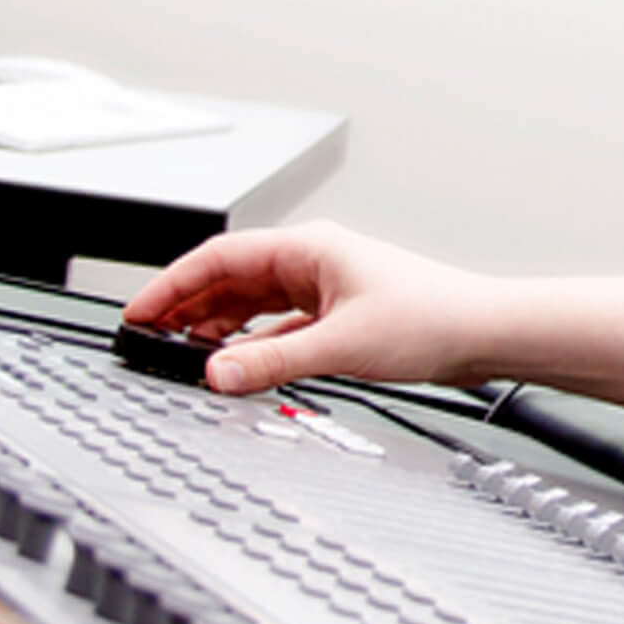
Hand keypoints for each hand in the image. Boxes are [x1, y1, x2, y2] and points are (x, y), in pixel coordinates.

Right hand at [122, 221, 487, 394]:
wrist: (483, 332)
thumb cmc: (432, 317)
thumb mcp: (341, 345)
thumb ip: (273, 362)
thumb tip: (217, 374)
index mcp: (309, 250)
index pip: (220, 258)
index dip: (173, 284)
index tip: (140, 311)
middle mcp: (313, 263)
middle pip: (231, 280)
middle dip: (187, 308)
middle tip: (151, 339)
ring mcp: (324, 289)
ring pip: (253, 305)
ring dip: (218, 328)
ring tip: (184, 354)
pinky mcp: (338, 316)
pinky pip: (277, 327)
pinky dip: (253, 344)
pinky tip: (238, 363)